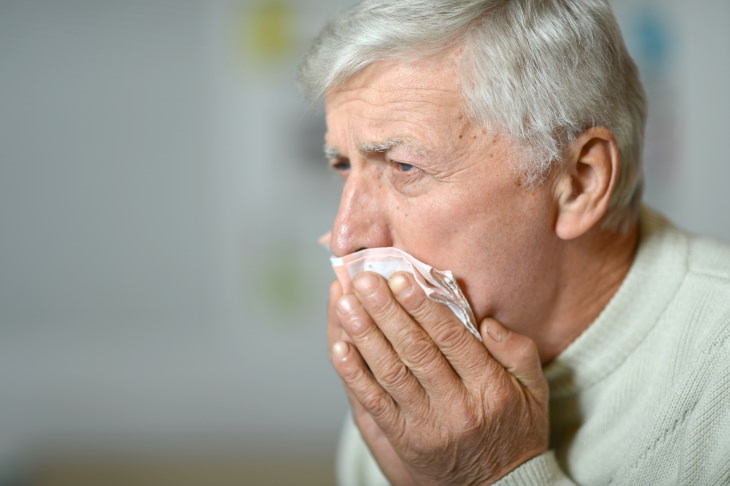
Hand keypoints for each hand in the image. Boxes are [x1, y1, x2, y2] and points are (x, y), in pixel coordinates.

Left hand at [327, 271, 548, 484]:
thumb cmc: (515, 430)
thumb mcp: (535, 391)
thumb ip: (518, 352)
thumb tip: (487, 322)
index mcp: (489, 387)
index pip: (451, 338)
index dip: (423, 306)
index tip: (400, 277)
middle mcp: (456, 406)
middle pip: (415, 350)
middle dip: (386, 311)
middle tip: (364, 280)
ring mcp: (426, 425)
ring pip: (390, 373)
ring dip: (364, 335)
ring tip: (345, 303)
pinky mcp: (404, 438)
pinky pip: (375, 403)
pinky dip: (354, 374)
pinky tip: (339, 347)